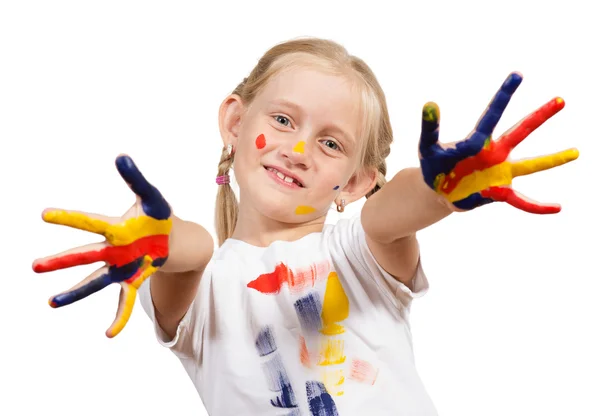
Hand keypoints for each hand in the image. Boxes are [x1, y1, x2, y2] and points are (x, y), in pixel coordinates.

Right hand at [32, 155, 171, 337]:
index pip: (90, 222)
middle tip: (35, 266)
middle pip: (84, 256)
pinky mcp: (133, 280)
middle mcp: (112, 250)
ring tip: (52, 303)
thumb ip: (136, 178)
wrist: (172, 237)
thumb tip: (121, 156)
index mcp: (115, 228)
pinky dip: (118, 318)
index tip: (44, 214)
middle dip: (61, 261)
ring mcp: (121, 267)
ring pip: (95, 282)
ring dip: (75, 293)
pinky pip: (124, 302)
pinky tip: (109, 334)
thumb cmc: (156, 215)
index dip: (69, 218)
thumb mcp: (152, 196)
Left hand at [419, 72, 578, 213]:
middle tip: (560, 100)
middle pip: (520, 131)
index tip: (517, 75)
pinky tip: (557, 208)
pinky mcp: (498, 192)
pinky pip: (521, 200)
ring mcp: (499, 172)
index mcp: (478, 140)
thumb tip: (429, 104)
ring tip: (575, 152)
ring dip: (552, 160)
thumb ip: (430, 127)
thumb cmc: (435, 165)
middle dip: (539, 116)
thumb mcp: (428, 147)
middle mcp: (495, 153)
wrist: (437, 191)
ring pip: (530, 165)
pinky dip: (537, 206)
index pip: (492, 115)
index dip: (504, 96)